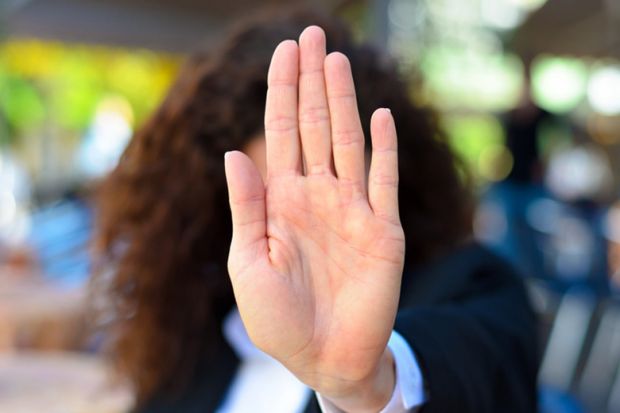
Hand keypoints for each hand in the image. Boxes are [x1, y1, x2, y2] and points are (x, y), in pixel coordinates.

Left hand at [224, 26, 404, 411]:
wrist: (324, 359)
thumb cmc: (278, 319)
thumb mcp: (248, 262)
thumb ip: (247, 207)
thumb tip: (234, 153)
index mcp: (281, 201)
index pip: (281, 133)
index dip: (282, 92)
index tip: (283, 51)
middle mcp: (317, 196)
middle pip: (314, 125)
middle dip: (311, 80)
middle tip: (311, 33)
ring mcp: (351, 209)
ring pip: (347, 141)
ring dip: (343, 100)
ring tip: (336, 58)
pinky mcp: (383, 230)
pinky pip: (384, 180)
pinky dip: (384, 148)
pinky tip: (379, 115)